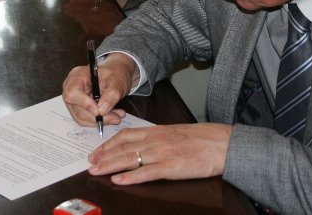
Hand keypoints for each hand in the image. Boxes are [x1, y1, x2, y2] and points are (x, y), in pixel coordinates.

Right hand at [62, 54, 135, 126]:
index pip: (73, 93)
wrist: (115, 74)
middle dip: (97, 116)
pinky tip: (111, 116)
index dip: (85, 104)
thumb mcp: (116, 81)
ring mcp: (74, 99)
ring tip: (116, 116)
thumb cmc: (114, 73)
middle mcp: (71, 87)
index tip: (100, 111)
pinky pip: (85, 119)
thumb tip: (102, 110)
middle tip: (115, 117)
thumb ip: (111, 95)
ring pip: (81, 117)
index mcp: (77, 76)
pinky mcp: (79, 107)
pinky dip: (98, 120)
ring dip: (99, 120)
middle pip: (77, 109)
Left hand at [87, 123, 232, 184]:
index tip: (97, 150)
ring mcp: (163, 153)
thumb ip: (160, 137)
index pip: (126, 135)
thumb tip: (145, 144)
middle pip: (123, 147)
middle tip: (89, 162)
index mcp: (158, 131)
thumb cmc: (203, 138)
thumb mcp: (177, 133)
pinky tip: (119, 180)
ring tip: (96, 170)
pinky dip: (131, 177)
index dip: (108, 143)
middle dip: (103, 155)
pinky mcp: (172, 167)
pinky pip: (147, 172)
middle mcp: (156, 140)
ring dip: (110, 165)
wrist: (223, 143)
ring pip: (130, 158)